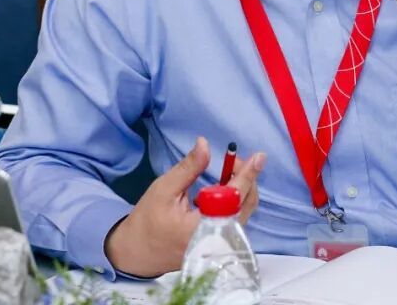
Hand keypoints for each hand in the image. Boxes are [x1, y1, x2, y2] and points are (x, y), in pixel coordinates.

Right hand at [104, 136, 264, 276]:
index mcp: (202, 227)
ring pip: (245, 212)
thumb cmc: (148, 220)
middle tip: (232, 160)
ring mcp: (221, 244)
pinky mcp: (220, 244)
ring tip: (228, 170)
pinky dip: (237, 200)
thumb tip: (205, 144)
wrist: (137, 253)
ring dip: (242, 188)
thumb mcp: (164, 189)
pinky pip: (238, 218)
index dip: (248, 175)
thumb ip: (188, 168)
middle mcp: (217, 238)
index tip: (259, 157)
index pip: (234, 197)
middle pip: (246, 205)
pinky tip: (225, 187)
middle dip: (246, 178)